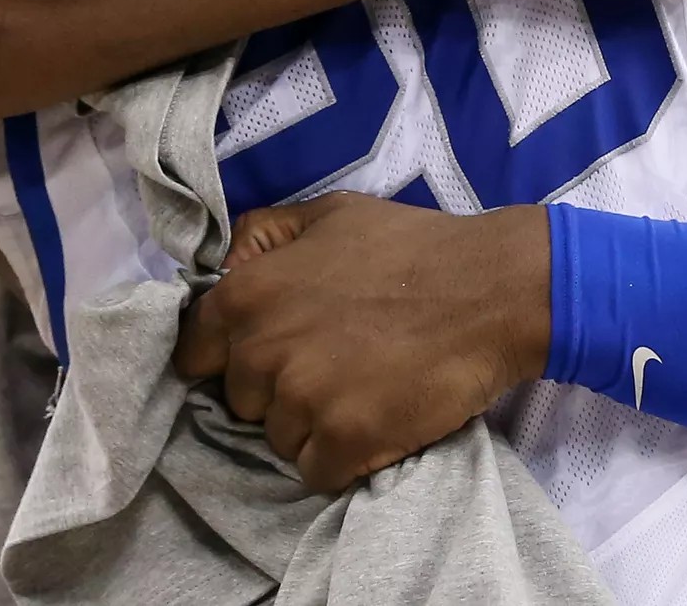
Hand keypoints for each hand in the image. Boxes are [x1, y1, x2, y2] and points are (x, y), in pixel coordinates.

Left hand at [175, 193, 551, 491]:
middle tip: (333, 366)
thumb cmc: (413, 247)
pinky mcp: (343, 440)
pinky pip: (316, 471)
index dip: (226, 359)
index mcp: (247, 294)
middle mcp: (262, 349)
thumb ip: (264, 234)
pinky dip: (344, 457)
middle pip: (240, 400)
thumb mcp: (331, 214)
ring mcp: (302, 399)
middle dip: (276, 391)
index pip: (193, 354)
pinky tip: (376, 421)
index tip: (264, 360)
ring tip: (363, 389)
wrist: (493, 290)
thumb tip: (223, 265)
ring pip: (278, 439)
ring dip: (313, 425)